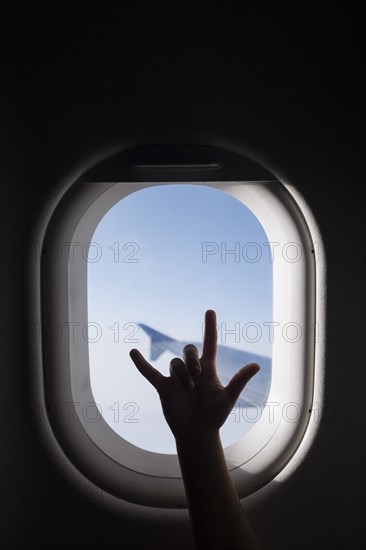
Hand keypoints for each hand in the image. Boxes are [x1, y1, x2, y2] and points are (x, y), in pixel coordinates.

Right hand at [130, 310, 259, 441]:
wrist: (197, 434)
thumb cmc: (215, 416)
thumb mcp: (228, 398)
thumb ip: (239, 381)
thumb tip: (256, 366)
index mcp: (208, 369)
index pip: (209, 343)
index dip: (210, 327)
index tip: (210, 311)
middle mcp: (192, 370)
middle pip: (188, 350)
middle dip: (191, 360)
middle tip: (196, 376)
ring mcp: (176, 378)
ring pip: (174, 363)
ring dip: (181, 375)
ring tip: (187, 390)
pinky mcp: (163, 387)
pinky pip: (149, 373)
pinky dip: (141, 364)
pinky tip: (133, 352)